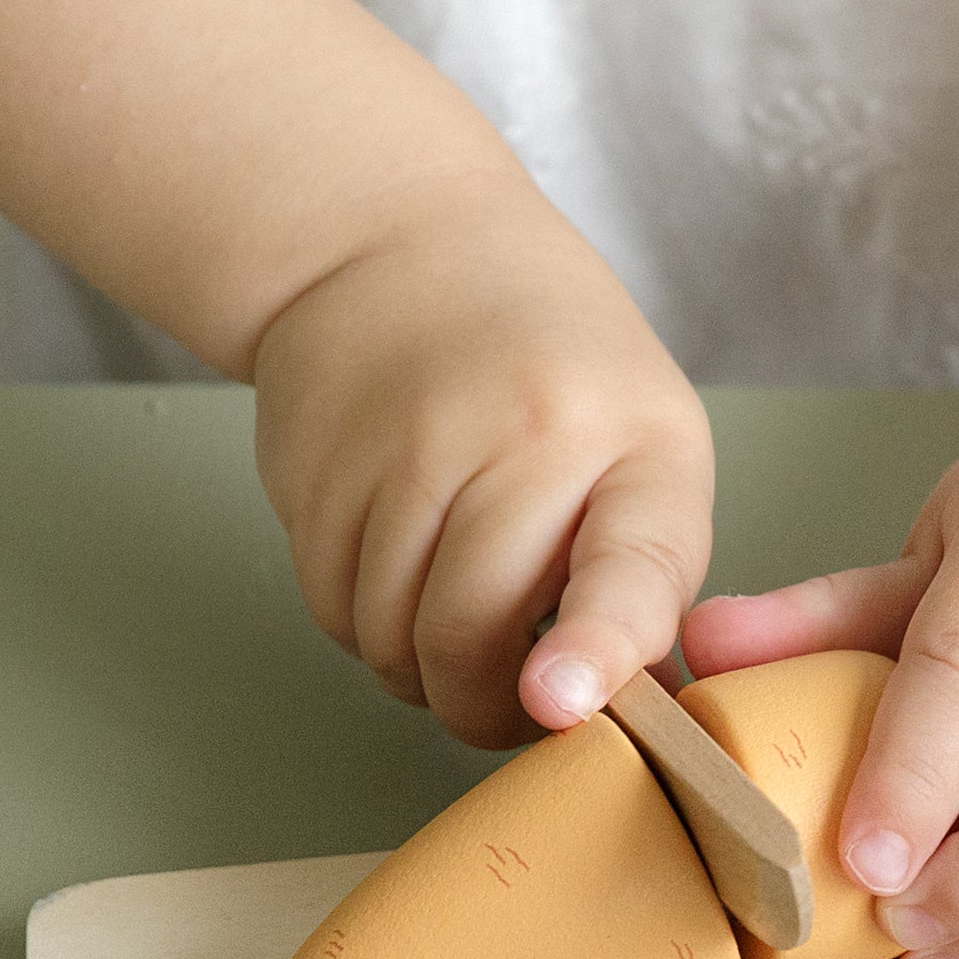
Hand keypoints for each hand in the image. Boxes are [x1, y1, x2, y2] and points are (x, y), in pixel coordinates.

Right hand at [250, 178, 712, 746]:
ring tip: (450, 619)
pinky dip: (363, 624)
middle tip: (502, 702)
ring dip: (416, 670)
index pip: (628, 562)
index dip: (598, 647)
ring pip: (389, 637)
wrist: (400, 244)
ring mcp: (404, 446)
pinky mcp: (316, 465)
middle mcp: (521, 437)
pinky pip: (332, 608)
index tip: (560, 701)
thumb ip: (642, 580)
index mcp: (635, 442)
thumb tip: (633, 713)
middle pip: (470, 634)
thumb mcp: (642, 445)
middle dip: (483, 708)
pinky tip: (396, 571)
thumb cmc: (551, 370)